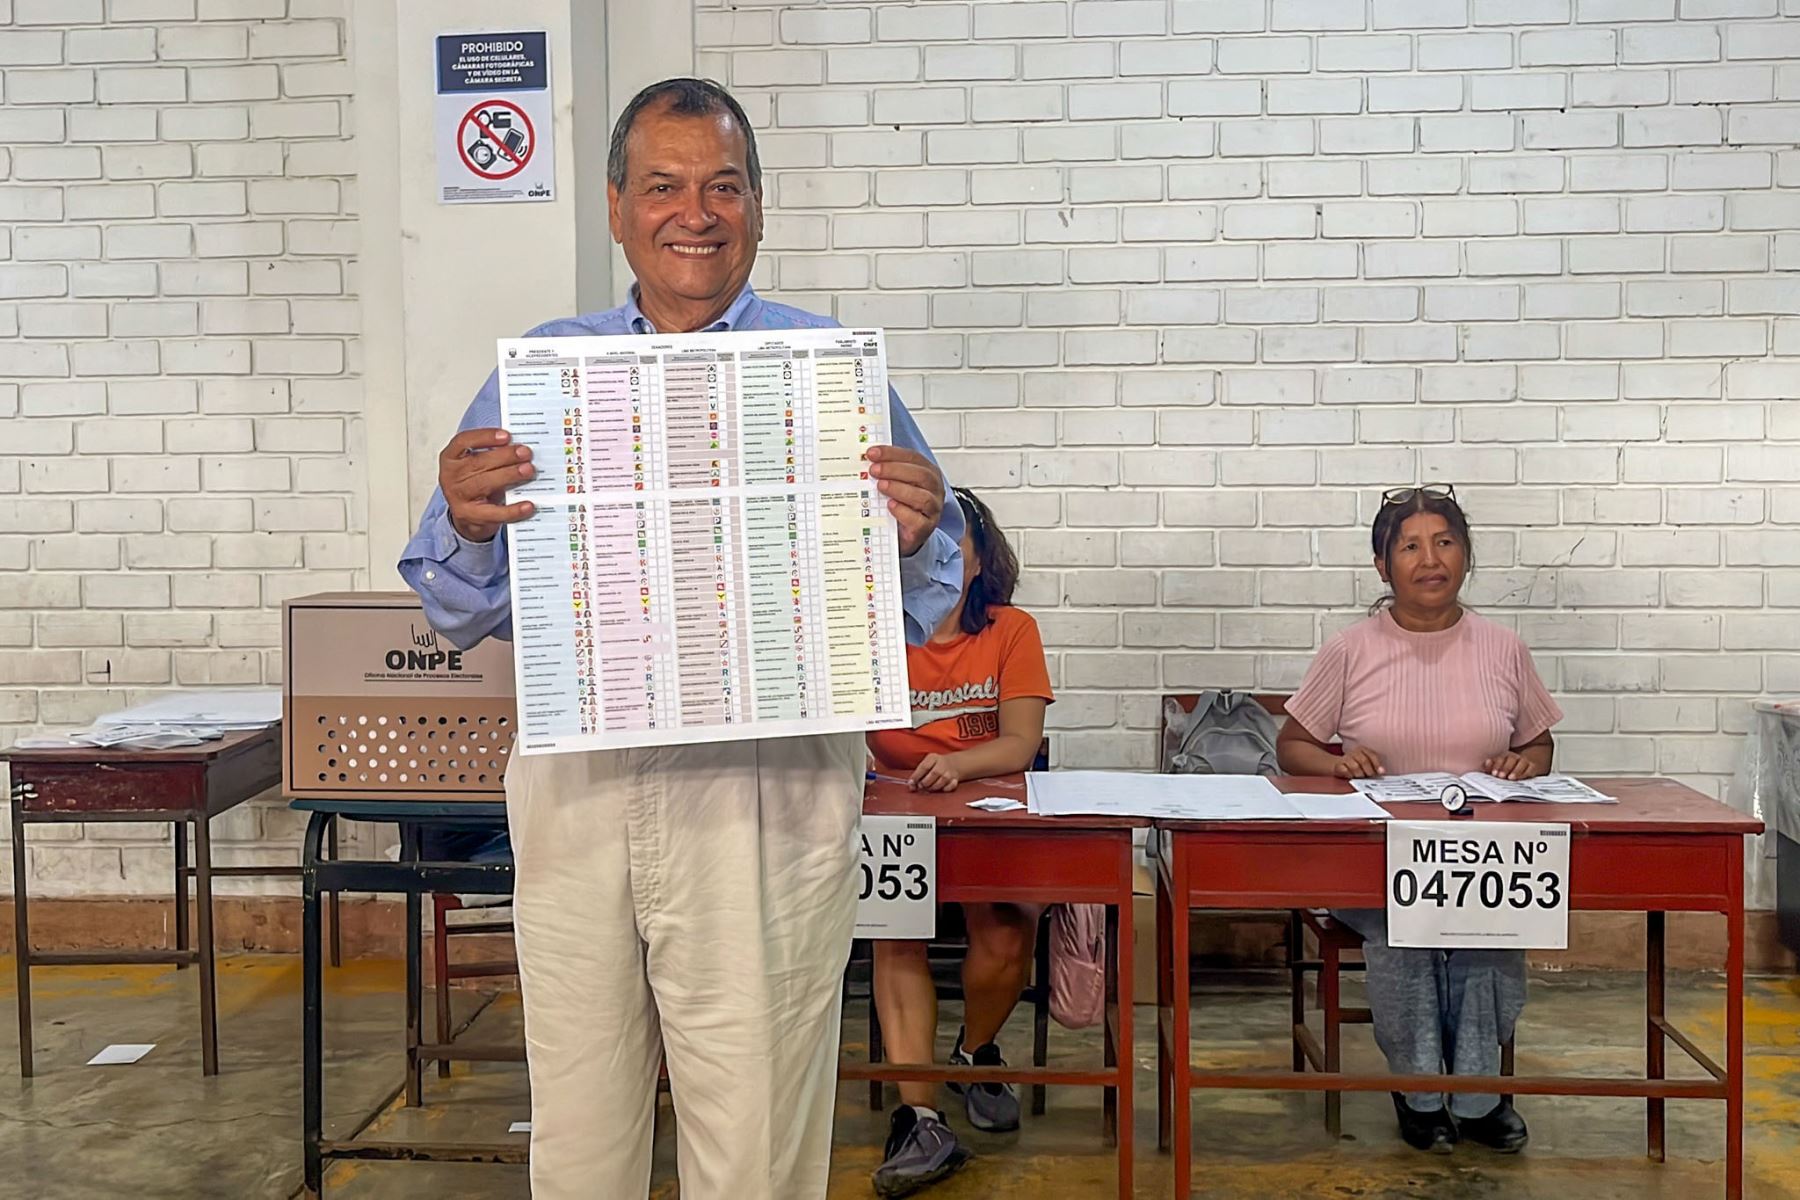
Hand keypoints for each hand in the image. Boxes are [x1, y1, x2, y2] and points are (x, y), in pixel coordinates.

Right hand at [439, 428, 536, 542]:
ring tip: (528, 470)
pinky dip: (513, 509)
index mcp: (451, 457)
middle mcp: (450, 476)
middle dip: (505, 456)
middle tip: (525, 453)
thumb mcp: (478, 465)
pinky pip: (494, 512)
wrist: (467, 516)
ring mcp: (458, 497)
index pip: (463, 441)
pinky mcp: (469, 516)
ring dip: (509, 475)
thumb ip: (494, 455)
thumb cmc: (475, 483)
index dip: (485, 437)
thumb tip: (521, 448)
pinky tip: (527, 505)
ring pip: (485, 483)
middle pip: (478, 462)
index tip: (506, 436)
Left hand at [864, 445, 943, 557]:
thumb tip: (867, 459)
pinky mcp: (925, 528)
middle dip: (895, 470)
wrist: (903, 535)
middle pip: (921, 475)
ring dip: (899, 489)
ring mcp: (932, 510)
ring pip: (922, 497)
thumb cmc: (901, 505)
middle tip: (874, 470)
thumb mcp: (896, 484)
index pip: (913, 458)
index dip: (892, 454)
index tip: (872, 453)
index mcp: (928, 473)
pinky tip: (890, 505)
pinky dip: (903, 511)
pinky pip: (918, 520)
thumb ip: (886, 471)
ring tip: (880, 486)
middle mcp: (934, 490)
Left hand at [909, 753, 961, 792]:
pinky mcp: (955, 778)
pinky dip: (946, 788)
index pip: (924, 767)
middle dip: (925, 782)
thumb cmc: (935, 766)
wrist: (953, 763)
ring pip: (943, 780)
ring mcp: (950, 771)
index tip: (911, 783)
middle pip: (934, 773)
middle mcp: (942, 763)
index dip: (916, 776)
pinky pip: (951, 785)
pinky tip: (941, 788)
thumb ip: (918, 774)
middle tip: (921, 786)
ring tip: (929, 788)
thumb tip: (911, 785)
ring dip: (934, 787)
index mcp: (933, 757)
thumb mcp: (926, 764)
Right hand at [1334, 747, 1384, 779]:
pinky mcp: (1338, 765)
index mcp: (1362, 749)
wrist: (1338, 765)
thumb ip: (1374, 766)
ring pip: (1355, 767)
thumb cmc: (1355, 765)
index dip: (1377, 764)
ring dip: (1359, 774)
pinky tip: (1351, 776)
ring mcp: (1345, 758)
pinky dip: (1349, 775)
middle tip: (1369, 776)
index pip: (1372, 755)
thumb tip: (1382, 771)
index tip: (1380, 772)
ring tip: (1360, 777)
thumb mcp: (1365, 763)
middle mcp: (1354, 752)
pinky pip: (1345, 771)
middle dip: (1368, 771)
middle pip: (1364, 761)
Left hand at [1483, 751, 1540, 780]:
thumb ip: (1491, 768)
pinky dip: (1525, 773)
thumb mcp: (1499, 768)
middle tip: (1500, 776)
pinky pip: (1530, 769)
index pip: (1500, 759)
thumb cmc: (1510, 769)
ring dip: (1516, 771)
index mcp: (1505, 757)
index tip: (1493, 773)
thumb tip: (1485, 764)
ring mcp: (1524, 761)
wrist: (1529, 763)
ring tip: (1510, 778)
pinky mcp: (1533, 767)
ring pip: (1521, 763)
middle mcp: (1515, 758)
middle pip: (1510, 760)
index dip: (1496, 765)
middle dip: (1505, 768)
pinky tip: (1520, 778)